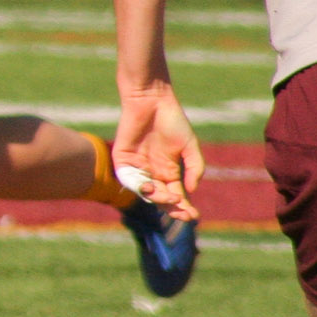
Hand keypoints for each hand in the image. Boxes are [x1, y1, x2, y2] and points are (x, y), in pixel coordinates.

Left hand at [112, 85, 203, 220]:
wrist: (151, 101)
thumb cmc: (172, 121)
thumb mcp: (189, 146)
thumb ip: (195, 168)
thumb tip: (191, 190)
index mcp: (168, 171)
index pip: (175, 195)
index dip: (184, 207)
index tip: (194, 216)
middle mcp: (152, 173)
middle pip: (161, 198)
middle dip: (172, 207)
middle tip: (183, 212)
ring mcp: (137, 168)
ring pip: (146, 192)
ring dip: (160, 198)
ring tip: (173, 198)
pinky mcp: (122, 161)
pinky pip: (129, 180)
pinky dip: (140, 187)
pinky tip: (154, 188)